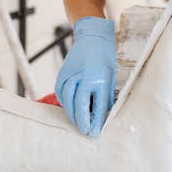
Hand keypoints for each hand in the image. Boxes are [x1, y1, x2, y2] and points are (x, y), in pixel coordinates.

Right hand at [54, 17, 115, 136]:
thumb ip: (104, 96)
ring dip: (72, 114)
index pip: (97, 106)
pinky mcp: (62, 74)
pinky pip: (62, 93)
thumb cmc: (104, 58)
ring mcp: (71, 75)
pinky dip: (65, 103)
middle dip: (82, 121)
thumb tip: (101, 117)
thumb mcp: (110, 77)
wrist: (92, 38)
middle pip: (79, 105)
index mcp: (99, 79)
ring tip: (78, 123)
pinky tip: (71, 109)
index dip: (95, 121)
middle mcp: (83, 77)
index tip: (94, 133)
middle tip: (85, 131)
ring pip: (68, 101)